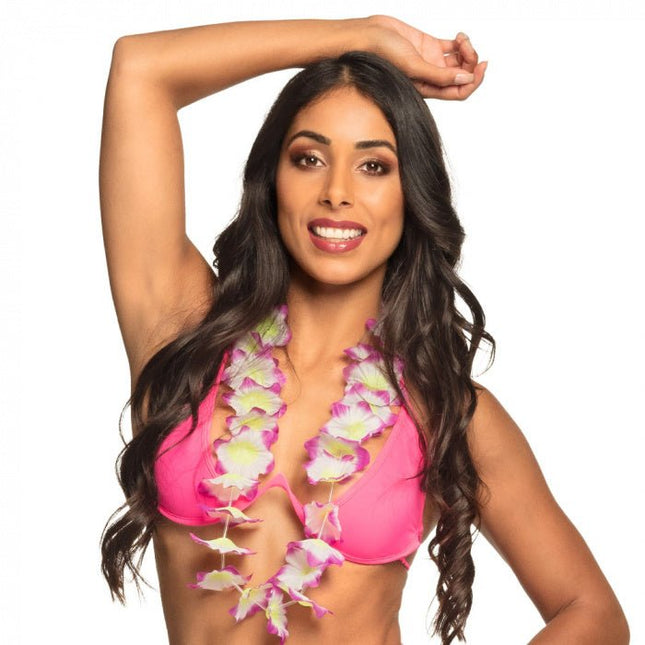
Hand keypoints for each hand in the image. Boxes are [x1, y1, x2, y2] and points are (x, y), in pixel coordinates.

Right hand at [365, 15, 486, 99]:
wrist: (369, 35)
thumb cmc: (382, 54)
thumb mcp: (414, 67)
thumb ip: (440, 75)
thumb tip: (466, 79)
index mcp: (428, 88)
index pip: (458, 92)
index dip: (473, 82)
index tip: (480, 67)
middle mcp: (431, 77)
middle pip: (462, 76)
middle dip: (471, 63)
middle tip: (468, 49)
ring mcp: (431, 61)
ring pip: (460, 61)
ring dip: (467, 50)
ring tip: (462, 40)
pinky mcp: (429, 46)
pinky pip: (452, 47)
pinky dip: (461, 42)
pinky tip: (459, 37)